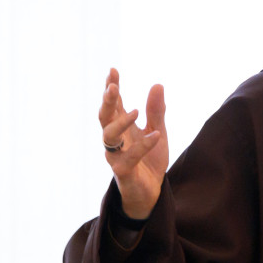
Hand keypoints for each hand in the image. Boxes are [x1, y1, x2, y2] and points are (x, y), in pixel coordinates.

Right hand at [98, 68, 168, 219]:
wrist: (151, 192)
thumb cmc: (150, 160)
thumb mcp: (158, 131)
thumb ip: (157, 111)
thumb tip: (157, 85)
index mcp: (121, 128)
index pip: (113, 105)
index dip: (111, 88)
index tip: (113, 71)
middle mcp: (115, 140)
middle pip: (104, 117)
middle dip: (108, 101)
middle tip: (112, 86)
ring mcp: (116, 155)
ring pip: (108, 137)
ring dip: (120, 122)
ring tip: (136, 111)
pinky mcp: (123, 171)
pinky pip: (129, 158)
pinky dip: (143, 146)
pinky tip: (156, 135)